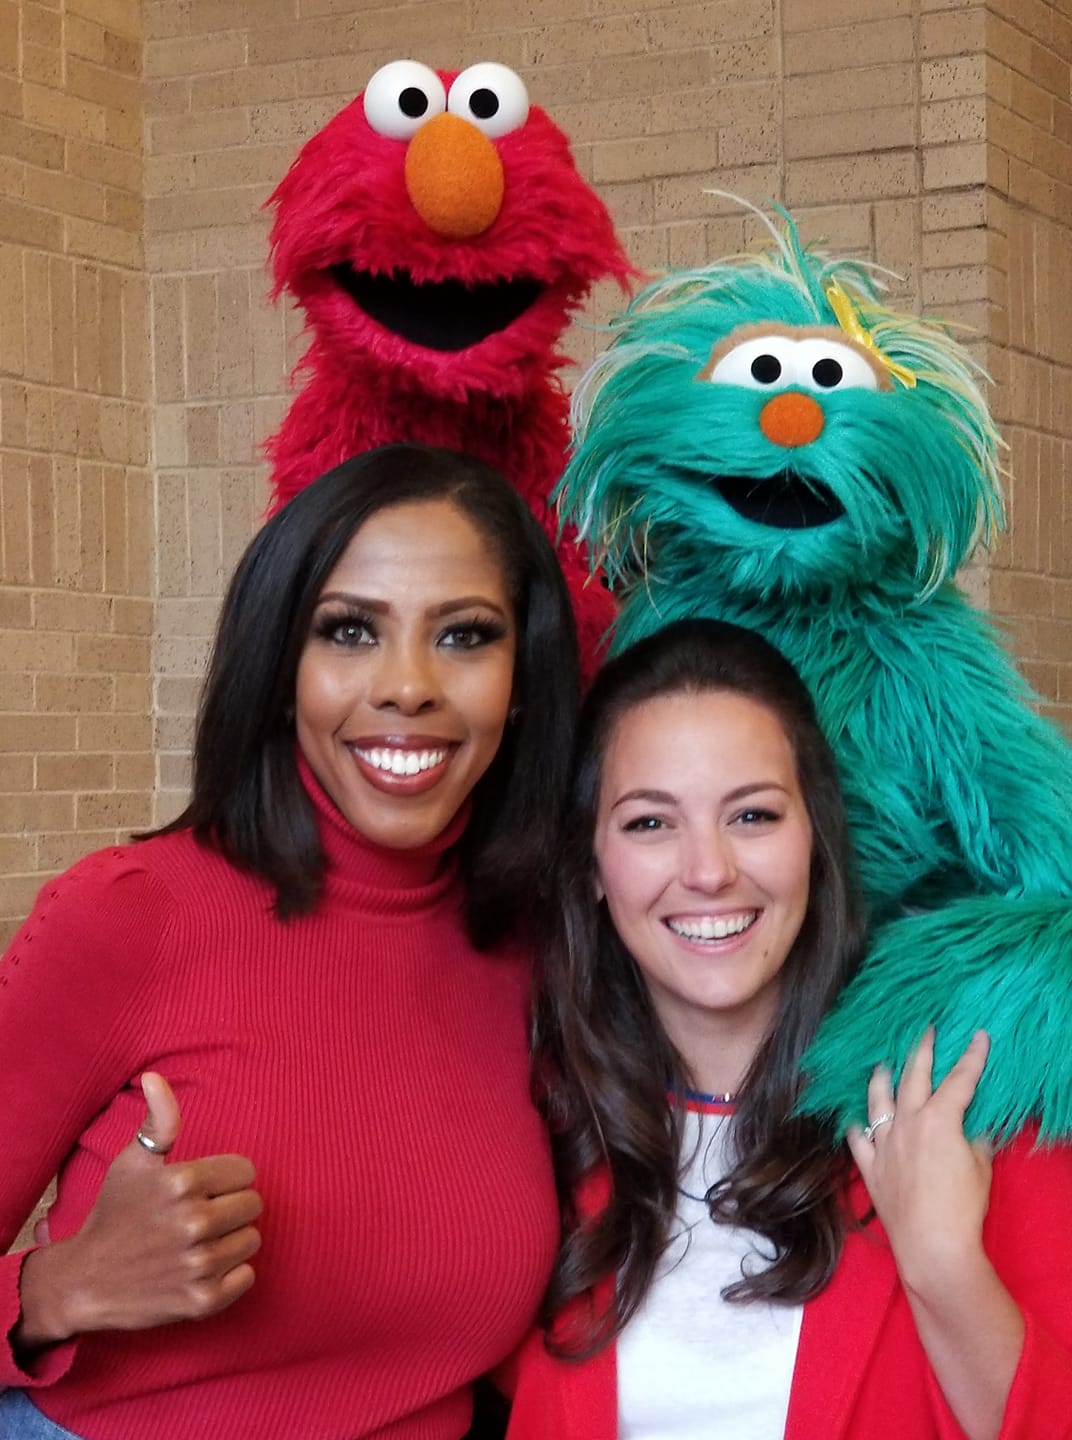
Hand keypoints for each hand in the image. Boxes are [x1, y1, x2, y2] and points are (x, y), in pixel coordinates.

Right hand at [16, 1073, 261, 1347]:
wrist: (84, 1281)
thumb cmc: (113, 1214)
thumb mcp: (132, 1161)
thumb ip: (158, 1119)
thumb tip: (155, 1077)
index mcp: (182, 1182)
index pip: (246, 1172)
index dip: (226, 1179)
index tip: (202, 1189)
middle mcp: (194, 1222)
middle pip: (252, 1205)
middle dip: (230, 1208)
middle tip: (198, 1217)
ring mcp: (199, 1264)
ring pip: (251, 1239)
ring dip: (231, 1240)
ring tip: (197, 1242)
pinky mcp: (203, 1301)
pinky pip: (247, 1276)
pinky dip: (231, 1273)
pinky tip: (202, 1268)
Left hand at [847, 1028, 992, 1297]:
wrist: (932, 1245)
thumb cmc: (962, 1207)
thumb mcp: (981, 1167)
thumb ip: (976, 1139)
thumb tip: (973, 1127)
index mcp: (938, 1119)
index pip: (959, 1080)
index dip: (971, 1057)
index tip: (978, 1036)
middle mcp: (906, 1123)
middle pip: (913, 1077)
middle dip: (921, 1050)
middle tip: (924, 1031)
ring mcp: (883, 1143)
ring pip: (878, 1099)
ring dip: (882, 1077)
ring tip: (883, 1063)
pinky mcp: (869, 1166)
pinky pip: (856, 1137)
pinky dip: (856, 1123)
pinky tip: (854, 1116)